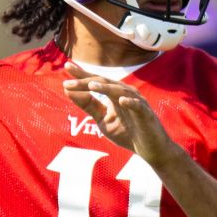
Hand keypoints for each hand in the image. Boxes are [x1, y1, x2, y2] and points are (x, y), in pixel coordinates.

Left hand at [62, 61, 178, 167]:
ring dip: (107, 87)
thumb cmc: (127, 132)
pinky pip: (138, 107)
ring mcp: (137, 103)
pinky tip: (121, 100)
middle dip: (87, 81)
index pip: (96, 81)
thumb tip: (68, 90)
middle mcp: (126, 93)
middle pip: (105, 83)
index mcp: (115, 93)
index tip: (66, 66)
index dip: (82, 74)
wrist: (150, 149)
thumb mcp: (102, 119)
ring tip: (92, 84)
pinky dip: (131, 102)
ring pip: (120, 91)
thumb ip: (88, 105)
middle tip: (69, 81)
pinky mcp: (146, 115)